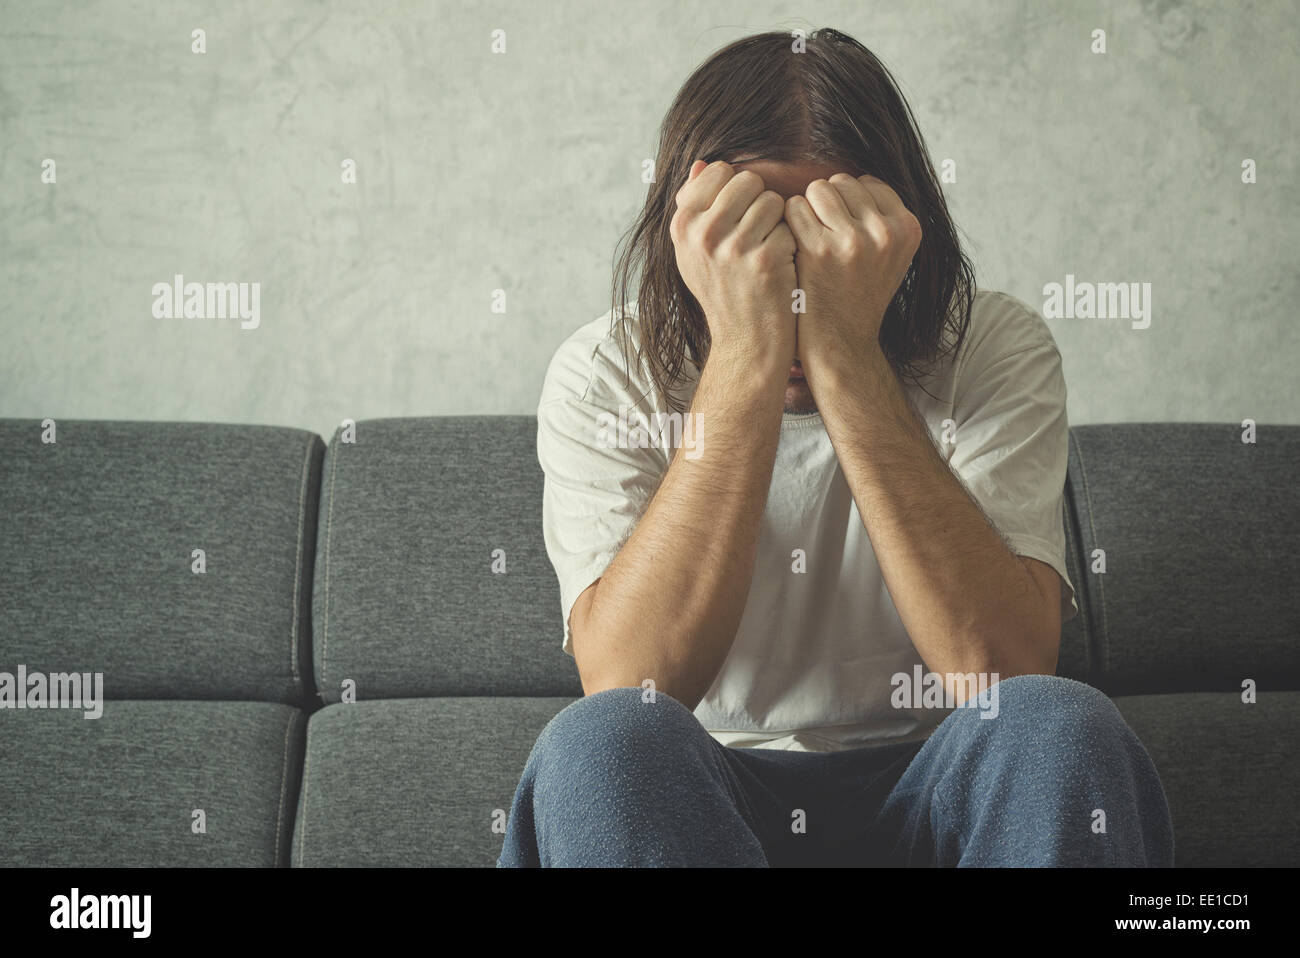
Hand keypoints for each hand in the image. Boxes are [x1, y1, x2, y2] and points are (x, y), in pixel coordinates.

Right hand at [671, 159, 797, 372]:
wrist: (746, 342)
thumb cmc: (725, 291)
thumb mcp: (696, 251)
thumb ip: (696, 206)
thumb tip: (702, 163)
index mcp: (682, 226)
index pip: (719, 171)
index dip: (738, 190)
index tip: (737, 219)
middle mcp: (702, 234)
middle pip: (748, 181)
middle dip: (760, 203)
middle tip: (758, 236)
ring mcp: (731, 248)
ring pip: (773, 201)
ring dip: (778, 224)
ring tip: (768, 252)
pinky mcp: (763, 260)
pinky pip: (788, 226)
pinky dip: (790, 244)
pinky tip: (780, 268)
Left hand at [783, 173, 920, 378]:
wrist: (841, 345)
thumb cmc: (857, 297)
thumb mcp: (889, 256)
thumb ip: (882, 217)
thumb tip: (858, 178)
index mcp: (908, 229)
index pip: (868, 182)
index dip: (847, 204)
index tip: (843, 232)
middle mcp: (885, 232)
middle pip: (841, 182)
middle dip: (827, 205)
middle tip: (825, 241)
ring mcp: (853, 240)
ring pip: (817, 190)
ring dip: (807, 211)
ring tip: (811, 243)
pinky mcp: (819, 250)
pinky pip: (793, 208)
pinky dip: (788, 224)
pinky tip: (794, 248)